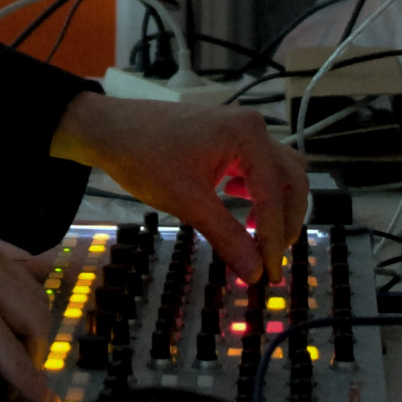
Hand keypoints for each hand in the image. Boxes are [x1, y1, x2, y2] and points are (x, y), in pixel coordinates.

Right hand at [0, 214, 58, 401]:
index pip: (20, 265)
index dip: (26, 301)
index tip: (31, 324)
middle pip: (32, 294)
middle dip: (33, 331)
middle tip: (27, 357)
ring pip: (32, 321)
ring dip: (32, 355)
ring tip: (22, 380)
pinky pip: (13, 354)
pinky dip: (25, 379)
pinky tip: (34, 396)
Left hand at [48, 92, 308, 283]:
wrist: (110, 130)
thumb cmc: (145, 158)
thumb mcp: (188, 202)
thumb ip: (227, 237)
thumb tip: (255, 274)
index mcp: (248, 136)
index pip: (274, 195)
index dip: (275, 238)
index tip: (270, 273)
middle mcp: (252, 127)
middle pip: (292, 179)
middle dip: (286, 221)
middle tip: (271, 258)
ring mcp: (241, 130)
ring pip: (280, 171)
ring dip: (277, 204)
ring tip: (259, 235)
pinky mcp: (228, 137)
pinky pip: (259, 166)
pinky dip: (259, 190)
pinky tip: (238, 204)